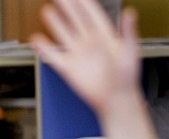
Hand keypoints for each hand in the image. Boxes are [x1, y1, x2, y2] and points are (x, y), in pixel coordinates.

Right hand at [30, 0, 139, 116]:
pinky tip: (37, 39)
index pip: (92, 15)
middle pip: (75, 21)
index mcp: (105, 35)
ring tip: (46, 11)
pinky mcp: (68, 68)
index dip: (83, 3)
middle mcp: (89, 43)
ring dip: (55, 24)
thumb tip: (130, 12)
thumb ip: (129, 31)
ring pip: (63, 35)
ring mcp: (77, 55)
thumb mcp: (131, 50)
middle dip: (67, 7)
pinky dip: (44, 48)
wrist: (115, 98)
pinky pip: (53, 56)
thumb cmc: (126, 76)